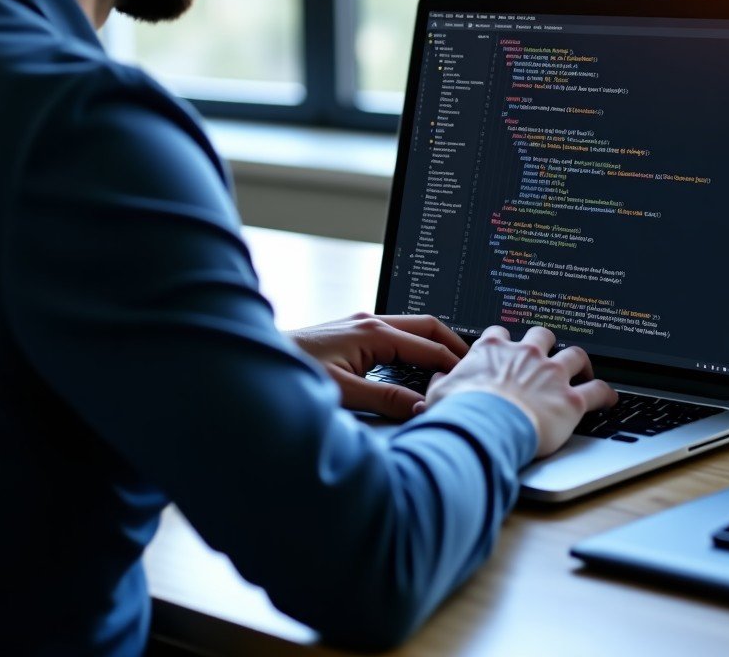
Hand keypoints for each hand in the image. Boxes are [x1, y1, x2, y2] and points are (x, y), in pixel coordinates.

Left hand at [287, 314, 468, 419]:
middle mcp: (369, 322)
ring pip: (410, 329)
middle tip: (473, 366)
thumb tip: (421, 406)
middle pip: (426, 326)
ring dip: (432, 345)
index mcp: (373, 332)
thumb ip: (385, 399)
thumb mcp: (343, 392)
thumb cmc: (293, 374)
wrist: (254, 364)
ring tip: (450, 367)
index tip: (471, 380)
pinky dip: (413, 348)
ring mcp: (359, 324)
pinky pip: (394, 335)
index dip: (453, 363)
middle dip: (452, 344)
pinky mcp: (350, 333)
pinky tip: (414, 366)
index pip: (428, 346)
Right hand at [418, 325, 617, 457]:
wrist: (485, 426)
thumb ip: (440, 385)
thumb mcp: (439, 394)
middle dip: (545, 343)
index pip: (500, 333)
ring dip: (579, 362)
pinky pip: (597, 390)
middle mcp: (525, 355)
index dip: (505, 341)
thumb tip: (435, 385)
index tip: (506, 348)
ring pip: (574, 354)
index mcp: (493, 350)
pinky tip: (608, 398)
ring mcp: (551, 374)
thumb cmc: (461, 412)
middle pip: (542, 335)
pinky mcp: (571, 400)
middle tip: (546, 355)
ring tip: (582, 370)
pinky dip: (605, 394)